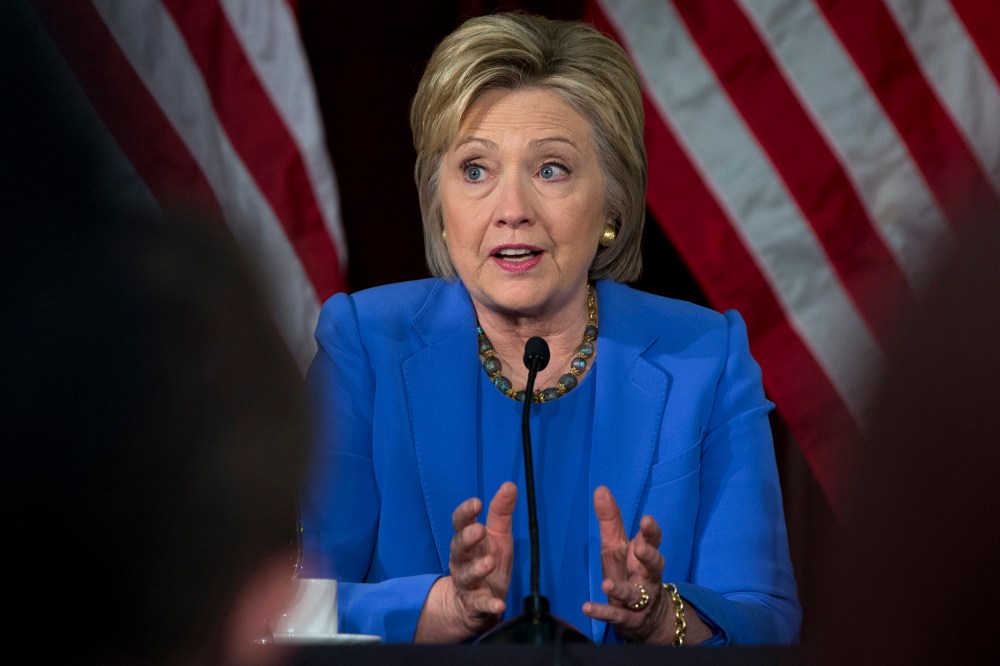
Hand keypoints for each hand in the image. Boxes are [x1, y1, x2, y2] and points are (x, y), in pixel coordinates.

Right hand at [414, 482, 516, 641]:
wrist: (471, 603)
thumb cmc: (486, 560)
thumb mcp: (497, 535)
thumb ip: (501, 512)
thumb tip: (510, 484)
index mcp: (466, 541)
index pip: (459, 523)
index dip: (466, 512)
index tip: (477, 503)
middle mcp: (462, 561)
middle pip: (458, 547)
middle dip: (467, 538)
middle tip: (479, 530)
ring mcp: (467, 583)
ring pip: (467, 575)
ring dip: (478, 568)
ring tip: (490, 561)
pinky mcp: (475, 604)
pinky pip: (480, 605)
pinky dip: (489, 604)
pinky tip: (499, 604)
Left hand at [581, 485, 675, 643]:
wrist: (650, 618)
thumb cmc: (630, 572)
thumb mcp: (619, 546)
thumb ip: (611, 520)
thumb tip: (601, 489)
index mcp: (643, 556)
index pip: (653, 541)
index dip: (651, 531)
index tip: (647, 520)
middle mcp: (647, 577)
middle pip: (654, 565)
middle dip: (649, 556)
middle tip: (640, 547)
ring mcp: (640, 600)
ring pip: (636, 594)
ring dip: (621, 589)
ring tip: (607, 583)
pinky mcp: (628, 619)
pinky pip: (616, 616)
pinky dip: (602, 612)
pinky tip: (586, 607)